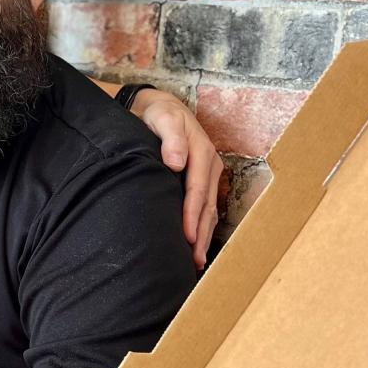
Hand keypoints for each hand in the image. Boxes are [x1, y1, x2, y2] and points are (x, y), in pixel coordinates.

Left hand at [129, 88, 223, 269]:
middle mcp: (210, 165)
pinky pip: (204, 206)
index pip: (197, 190)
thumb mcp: (162, 117)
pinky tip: (196, 243)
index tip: (187, 237)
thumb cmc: (158, 114)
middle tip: (194, 260)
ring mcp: (208, 174)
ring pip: (209, 210)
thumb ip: (170, 137)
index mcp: (202, 152)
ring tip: (197, 261)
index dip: (192, 215)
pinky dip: (202, 226)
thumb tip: (176, 162)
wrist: (158, 106)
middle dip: (202, 234)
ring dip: (204, 235)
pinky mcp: (202, 179)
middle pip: (207, 206)